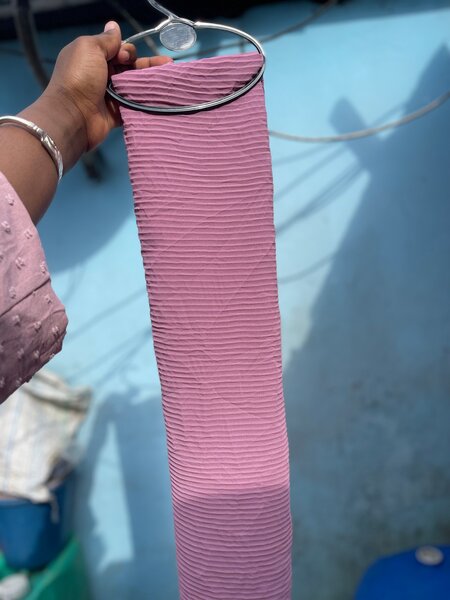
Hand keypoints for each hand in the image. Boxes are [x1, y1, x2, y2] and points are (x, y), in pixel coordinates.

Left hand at [1, 22, 170, 221]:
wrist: (74, 115)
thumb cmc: (80, 77)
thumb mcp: (90, 48)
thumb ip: (106, 40)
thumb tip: (114, 26)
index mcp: (93, 57)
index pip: (117, 50)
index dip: (126, 51)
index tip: (126, 57)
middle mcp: (102, 75)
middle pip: (129, 67)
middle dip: (146, 65)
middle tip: (165, 65)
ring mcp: (110, 95)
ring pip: (135, 85)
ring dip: (151, 82)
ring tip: (170, 79)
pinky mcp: (117, 113)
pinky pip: (135, 104)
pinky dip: (147, 101)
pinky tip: (162, 98)